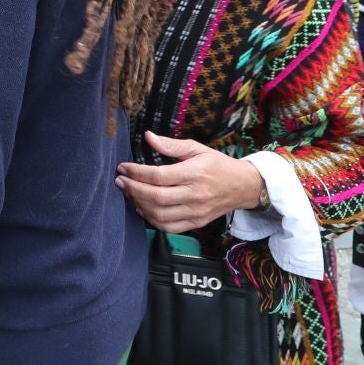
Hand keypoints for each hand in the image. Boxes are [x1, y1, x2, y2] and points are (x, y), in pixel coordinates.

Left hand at [115, 131, 266, 232]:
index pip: (158, 176)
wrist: (243, 186)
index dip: (136, 172)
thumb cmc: (218, 165)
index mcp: (194, 173)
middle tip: (120, 181)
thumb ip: (171, 144)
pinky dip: (151, 220)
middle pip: (156, 197)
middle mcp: (195, 195)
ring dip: (139, 205)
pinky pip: (169, 227)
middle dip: (133, 189)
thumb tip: (148, 137)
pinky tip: (142, 208)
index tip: (123, 167)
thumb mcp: (197, 148)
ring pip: (160, 215)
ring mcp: (195, 212)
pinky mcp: (196, 223)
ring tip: (129, 193)